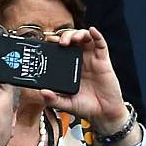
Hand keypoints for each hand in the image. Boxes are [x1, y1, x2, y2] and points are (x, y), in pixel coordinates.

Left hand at [40, 27, 140, 145]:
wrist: (103, 114)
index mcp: (69, 68)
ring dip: (78, 34)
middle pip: (72, 41)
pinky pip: (101, 44)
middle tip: (61, 42)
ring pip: (85, 39)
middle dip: (65, 36)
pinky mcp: (103, 60)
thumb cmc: (85, 107)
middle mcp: (80, 61)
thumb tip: (42, 92)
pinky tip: (92, 31)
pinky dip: (97, 35)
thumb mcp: (66, 104)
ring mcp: (92, 59)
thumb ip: (53, 100)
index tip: (47, 43)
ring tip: (74, 39)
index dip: (55, 44)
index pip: (61, 50)